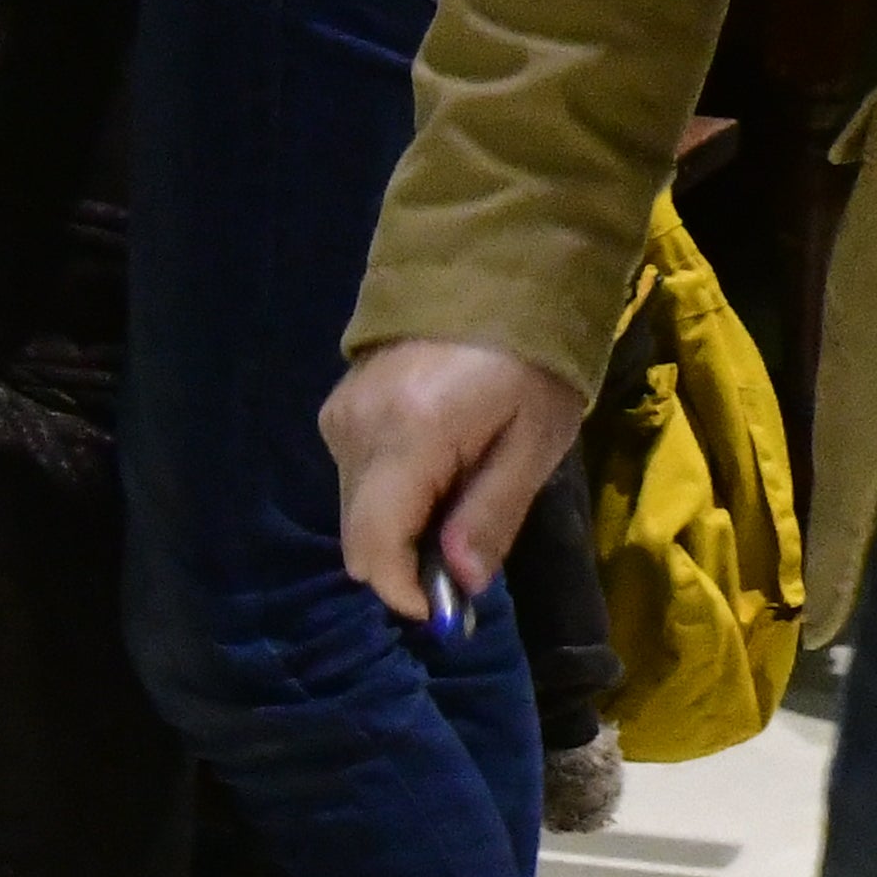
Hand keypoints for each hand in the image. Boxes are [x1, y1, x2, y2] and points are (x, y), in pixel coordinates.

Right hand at [326, 337, 595, 621]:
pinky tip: (438, 467)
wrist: (500, 268)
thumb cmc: (536, 358)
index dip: (404, 591)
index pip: (373, 547)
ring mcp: (341, 413)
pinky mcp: (340, 404)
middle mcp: (357, 428)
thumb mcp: (536, 442)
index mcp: (408, 435)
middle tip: (467, 548)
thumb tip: (460, 585)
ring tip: (461, 491)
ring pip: (355, 511)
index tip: (447, 607)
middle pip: (359, 537)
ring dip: (401, 527)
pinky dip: (392, 495)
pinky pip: (356, 476)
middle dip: (407, 563)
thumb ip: (492, 514)